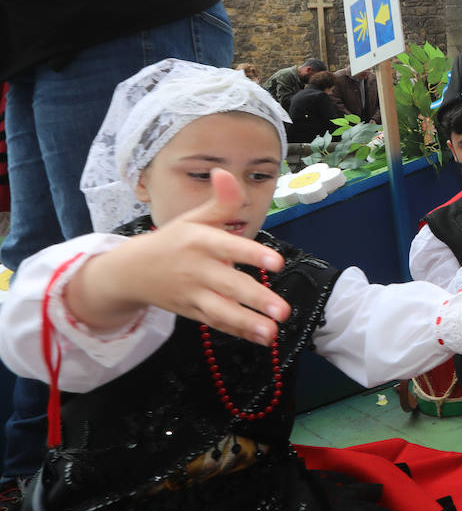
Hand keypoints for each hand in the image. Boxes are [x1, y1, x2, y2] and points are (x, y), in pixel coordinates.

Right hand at [66, 170, 287, 345]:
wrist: (129, 272)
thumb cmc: (173, 240)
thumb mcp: (194, 218)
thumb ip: (219, 201)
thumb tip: (226, 172)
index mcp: (199, 241)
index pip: (228, 246)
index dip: (253, 254)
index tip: (278, 263)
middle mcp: (196, 269)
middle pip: (229, 285)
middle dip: (256, 299)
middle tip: (282, 310)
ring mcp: (192, 294)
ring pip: (221, 311)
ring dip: (247, 323)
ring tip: (272, 332)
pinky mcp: (191, 312)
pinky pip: (216, 323)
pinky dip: (237, 331)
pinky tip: (260, 338)